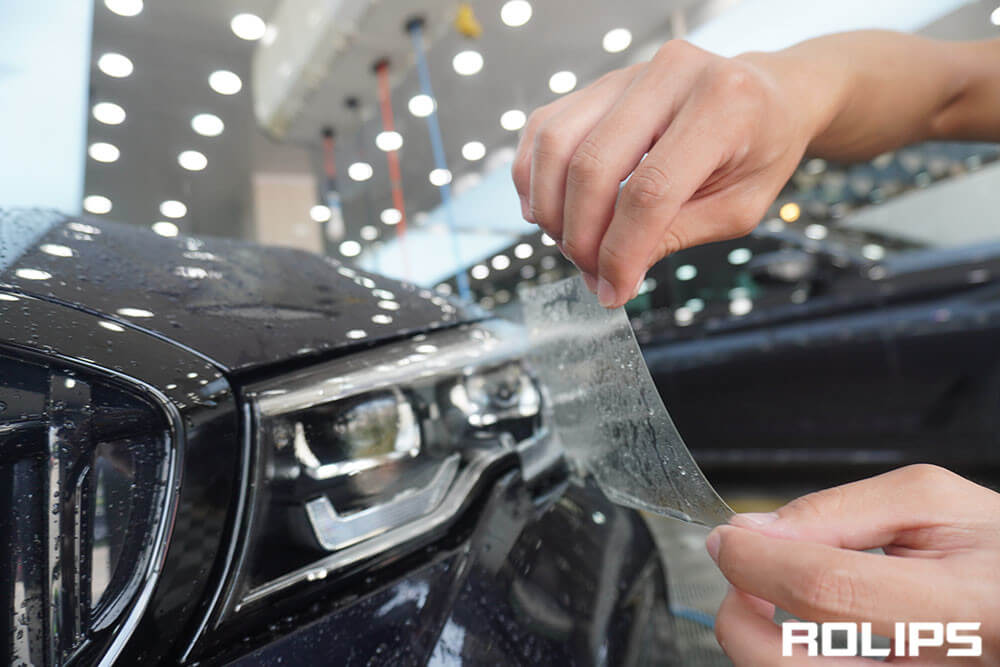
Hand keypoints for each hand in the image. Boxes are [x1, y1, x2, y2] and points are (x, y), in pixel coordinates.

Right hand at [512, 40, 830, 307]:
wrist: (770, 98)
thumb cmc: (760, 153)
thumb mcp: (738, 208)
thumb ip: (675, 236)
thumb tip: (613, 276)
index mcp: (724, 104)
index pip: (650, 190)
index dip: (621, 250)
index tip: (613, 291)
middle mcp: (672, 73)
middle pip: (593, 165)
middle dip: (582, 236)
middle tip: (592, 274)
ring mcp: (629, 72)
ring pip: (556, 143)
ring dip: (550, 209)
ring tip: (570, 246)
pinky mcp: (601, 82)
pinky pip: (544, 127)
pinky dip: (533, 176)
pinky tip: (547, 211)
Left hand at [706, 464, 999, 663]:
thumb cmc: (995, 550)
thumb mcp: (931, 503)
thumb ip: (837, 512)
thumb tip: (754, 533)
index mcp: (966, 609)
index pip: (826, 590)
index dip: (757, 561)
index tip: (726, 540)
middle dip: (738, 618)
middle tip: (738, 577)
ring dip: (761, 641)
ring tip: (771, 597)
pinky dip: (790, 657)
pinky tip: (800, 630)